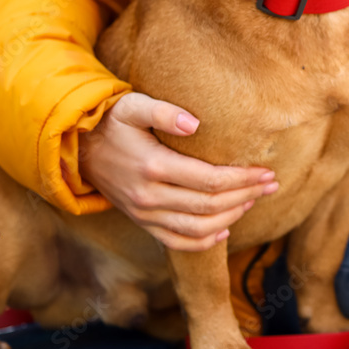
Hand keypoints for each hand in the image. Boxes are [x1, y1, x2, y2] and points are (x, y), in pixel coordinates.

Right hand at [79, 92, 278, 251]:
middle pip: (209, 205)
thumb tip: (195, 122)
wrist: (76, 149)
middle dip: (246, 196)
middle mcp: (149, 197)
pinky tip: (225, 229)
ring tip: (255, 200)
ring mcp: (144, 214)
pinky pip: (175, 242)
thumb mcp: (132, 106)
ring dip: (232, 216)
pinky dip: (203, 242)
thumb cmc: (112, 122)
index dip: (242, 179)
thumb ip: (163, 111)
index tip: (267, 172)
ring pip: (197, 228)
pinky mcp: (142, 222)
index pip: (209, 180)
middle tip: (272, 185)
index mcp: (152, 166)